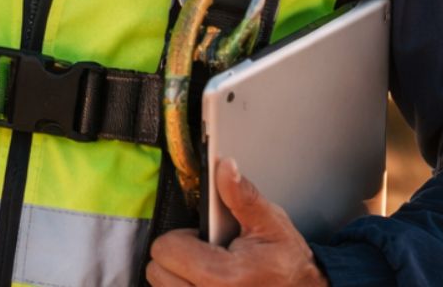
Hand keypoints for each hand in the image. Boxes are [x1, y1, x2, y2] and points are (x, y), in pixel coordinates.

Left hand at [145, 160, 327, 286]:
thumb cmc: (285, 262)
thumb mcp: (269, 222)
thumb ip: (241, 195)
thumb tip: (224, 167)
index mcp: (224, 276)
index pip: (166, 249)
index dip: (182, 236)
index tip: (204, 238)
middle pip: (157, 271)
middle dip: (177, 256)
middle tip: (207, 254)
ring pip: (162, 286)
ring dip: (178, 275)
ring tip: (208, 269)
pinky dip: (183, 285)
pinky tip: (204, 281)